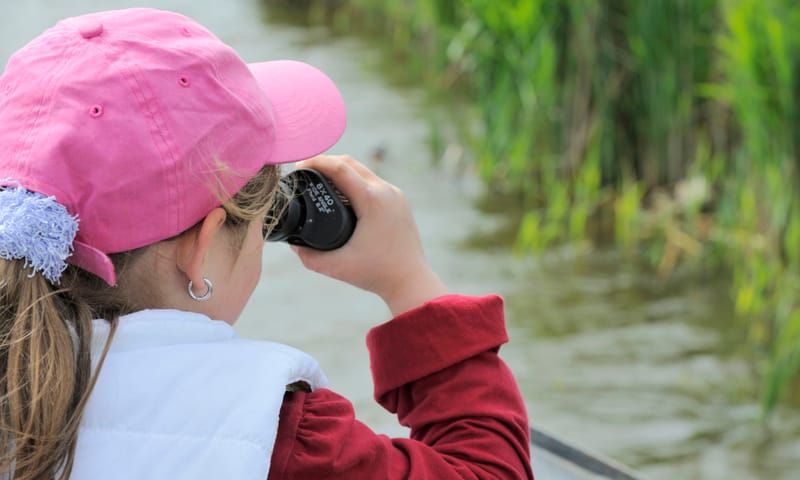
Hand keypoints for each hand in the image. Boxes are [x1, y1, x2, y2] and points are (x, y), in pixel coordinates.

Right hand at [289, 155, 447, 315]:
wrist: (411, 280)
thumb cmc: (376, 273)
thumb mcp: (336, 267)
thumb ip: (309, 256)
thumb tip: (293, 243)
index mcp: (372, 200)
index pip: (339, 167)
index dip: (316, 162)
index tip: (299, 167)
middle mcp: (386, 191)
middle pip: (350, 162)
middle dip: (326, 162)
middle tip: (305, 171)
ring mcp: (395, 195)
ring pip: (363, 170)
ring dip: (342, 170)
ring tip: (321, 179)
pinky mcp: (399, 201)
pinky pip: (373, 182)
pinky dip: (356, 180)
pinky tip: (344, 192)